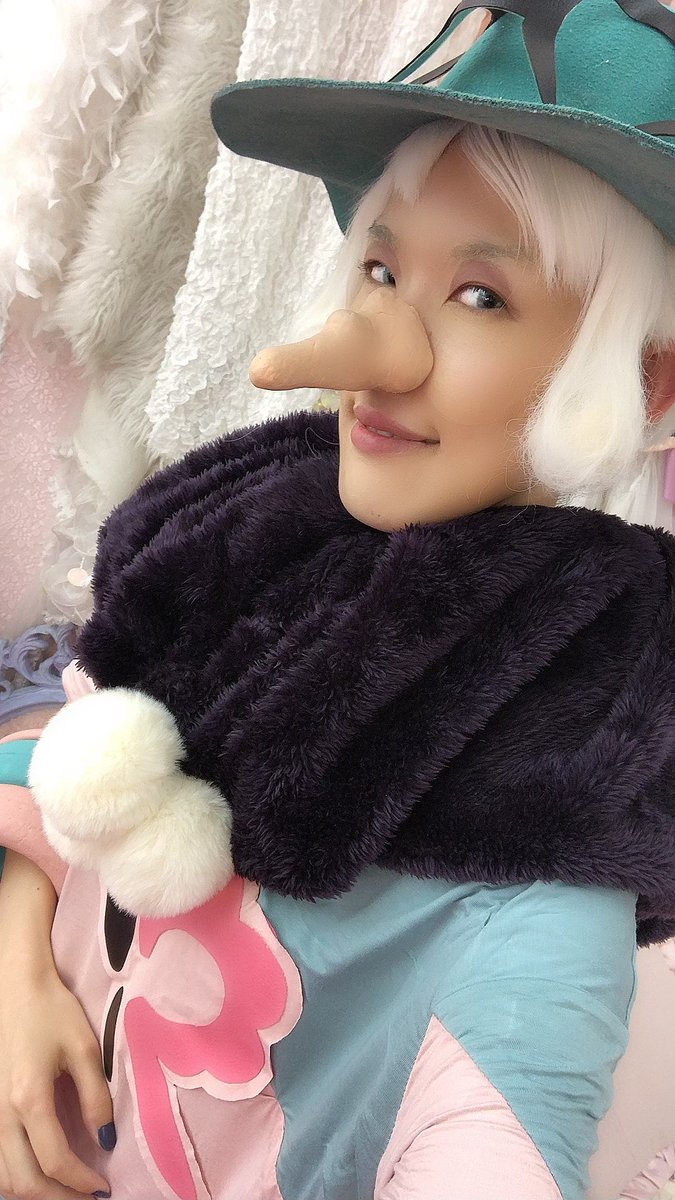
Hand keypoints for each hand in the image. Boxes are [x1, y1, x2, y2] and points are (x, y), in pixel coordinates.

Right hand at [0, 959, 113, 1199]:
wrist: (16, 988)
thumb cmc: (52, 1012)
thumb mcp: (85, 1048)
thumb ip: (96, 1096)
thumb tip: (106, 1139)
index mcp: (29, 1099)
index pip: (55, 1162)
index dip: (81, 1182)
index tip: (103, 1187)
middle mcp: (2, 1114)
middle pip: (24, 1181)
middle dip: (58, 1198)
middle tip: (88, 1198)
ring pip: (4, 1178)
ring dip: (35, 1192)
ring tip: (66, 1191)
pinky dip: (15, 1178)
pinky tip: (38, 1175)